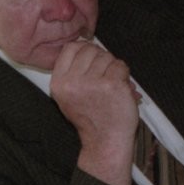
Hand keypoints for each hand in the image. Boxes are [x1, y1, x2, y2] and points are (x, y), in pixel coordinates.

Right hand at [50, 41, 140, 184]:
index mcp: (59, 83)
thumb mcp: (68, 96)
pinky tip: (120, 89)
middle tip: (104, 76)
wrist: (105, 140)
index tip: (91, 60)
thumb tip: (85, 44)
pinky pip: (121, 66)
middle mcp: (72, 82)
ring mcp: (93, 83)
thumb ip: (72, 71)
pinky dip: (124, 75)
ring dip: (113, 68)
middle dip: (101, 58)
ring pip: (107, 57)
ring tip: (111, 86)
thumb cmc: (90, 118)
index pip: (70, 48)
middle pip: (90, 49)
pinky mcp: (112, 85)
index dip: (84, 49)